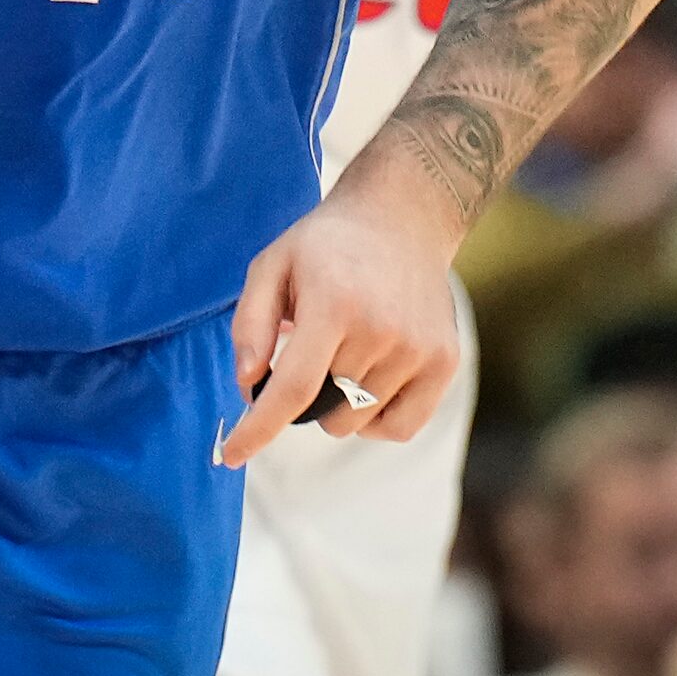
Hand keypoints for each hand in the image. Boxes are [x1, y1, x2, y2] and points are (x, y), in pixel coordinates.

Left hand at [218, 173, 459, 466]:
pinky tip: (365, 384)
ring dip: (338, 406)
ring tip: (340, 355)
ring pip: (359, 422)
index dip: (259, 429)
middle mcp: (382, 331)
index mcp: (333, 304)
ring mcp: (419, 350)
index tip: (230, 455)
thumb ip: (250, 325)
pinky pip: (400, 427)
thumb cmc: (324, 247)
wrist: (400, 220)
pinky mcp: (446, 362)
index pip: (295, 387)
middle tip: (305, 356)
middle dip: (301, 398)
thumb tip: (248, 385)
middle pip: (324, 409)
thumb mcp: (270, 266)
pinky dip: (374, 422)